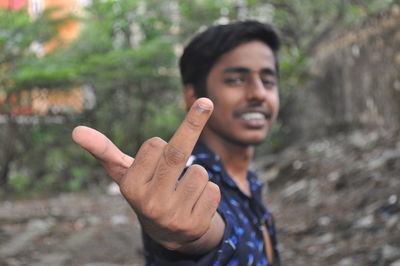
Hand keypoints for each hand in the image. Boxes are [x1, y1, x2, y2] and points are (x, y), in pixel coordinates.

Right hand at [72, 98, 221, 250]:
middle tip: (206, 101)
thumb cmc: (146, 191)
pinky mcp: (196, 225)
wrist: (168, 232)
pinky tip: (195, 204)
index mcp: (131, 186)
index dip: (160, 145)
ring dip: (197, 174)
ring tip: (184, 189)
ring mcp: (174, 216)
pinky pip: (214, 191)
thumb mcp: (124, 174)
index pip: (154, 145)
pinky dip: (208, 191)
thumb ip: (103, 152)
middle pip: (177, 153)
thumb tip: (76, 130)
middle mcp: (150, 203)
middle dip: (193, 122)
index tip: (158, 155)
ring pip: (200, 172)